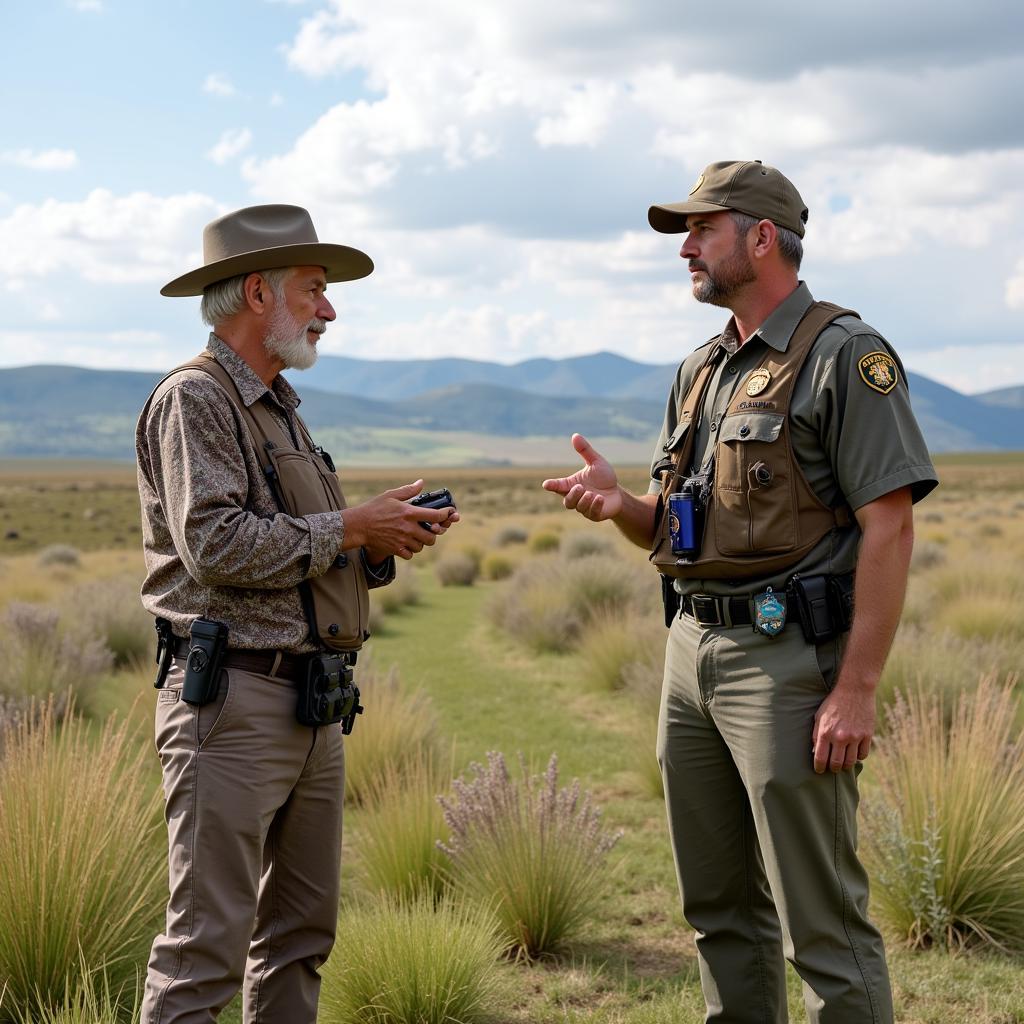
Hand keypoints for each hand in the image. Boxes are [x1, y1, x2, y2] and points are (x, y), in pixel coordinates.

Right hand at [344, 480, 458, 560]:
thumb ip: (408, 491)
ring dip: (422, 542)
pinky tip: (407, 544)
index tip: (449, 513)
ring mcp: (402, 540)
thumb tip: (421, 483)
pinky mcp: (395, 549)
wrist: (358, 525)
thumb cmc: (374, 509)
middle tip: (430, 529)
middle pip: (432, 536)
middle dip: (434, 533)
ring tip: (417, 536)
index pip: (435, 515)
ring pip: (422, 546)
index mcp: (409, 513)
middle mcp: (408, 528)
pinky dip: (411, 551)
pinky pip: (410, 554)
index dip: (446, 514)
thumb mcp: (390, 495)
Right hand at [541, 434, 622, 521]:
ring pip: (578, 507)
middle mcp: (576, 497)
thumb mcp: (596, 462)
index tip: (546, 484)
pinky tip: (600, 499)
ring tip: (593, 493)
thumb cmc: (603, 478)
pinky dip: (594, 506)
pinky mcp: (595, 515)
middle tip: (580, 487)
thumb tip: (575, 435)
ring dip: (584, 500)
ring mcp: (584, 508)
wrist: (617, 493)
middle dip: (572, 495)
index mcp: (572, 485)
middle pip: (567, 501)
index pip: (558, 486)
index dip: (552, 485)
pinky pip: (591, 513)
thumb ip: (585, 451)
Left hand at [812, 681, 875, 773]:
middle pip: (836, 763)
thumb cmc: (833, 703)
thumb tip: (814, 751)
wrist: (854, 690)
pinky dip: (858, 757)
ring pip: (850, 762)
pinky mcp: (867, 735)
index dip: (819, 767)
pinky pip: (863, 754)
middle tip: (832, 768)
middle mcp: (840, 737)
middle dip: (833, 769)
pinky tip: (854, 754)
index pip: (820, 758)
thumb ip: (815, 734)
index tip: (819, 771)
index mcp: (825, 732)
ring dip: (845, 765)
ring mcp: (855, 737)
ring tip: (842, 763)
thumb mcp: (819, 716)